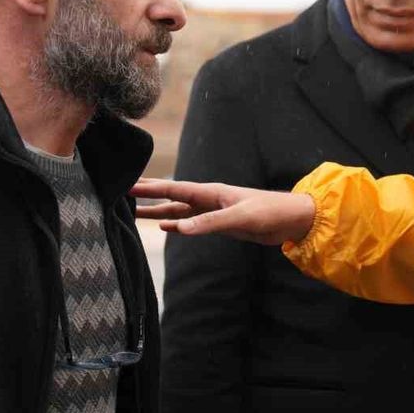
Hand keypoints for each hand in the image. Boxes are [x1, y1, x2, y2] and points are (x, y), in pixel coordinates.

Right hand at [130, 178, 315, 245]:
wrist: (292, 220)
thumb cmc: (269, 212)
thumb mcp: (239, 217)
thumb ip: (209, 223)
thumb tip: (177, 229)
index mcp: (211, 192)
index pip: (173, 188)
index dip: (149, 187)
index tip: (126, 184)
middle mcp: (208, 199)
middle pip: (171, 196)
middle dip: (148, 194)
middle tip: (121, 193)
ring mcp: (213, 211)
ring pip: (178, 211)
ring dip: (158, 212)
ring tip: (135, 212)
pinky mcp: (221, 223)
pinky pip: (191, 223)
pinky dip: (176, 224)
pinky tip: (165, 228)